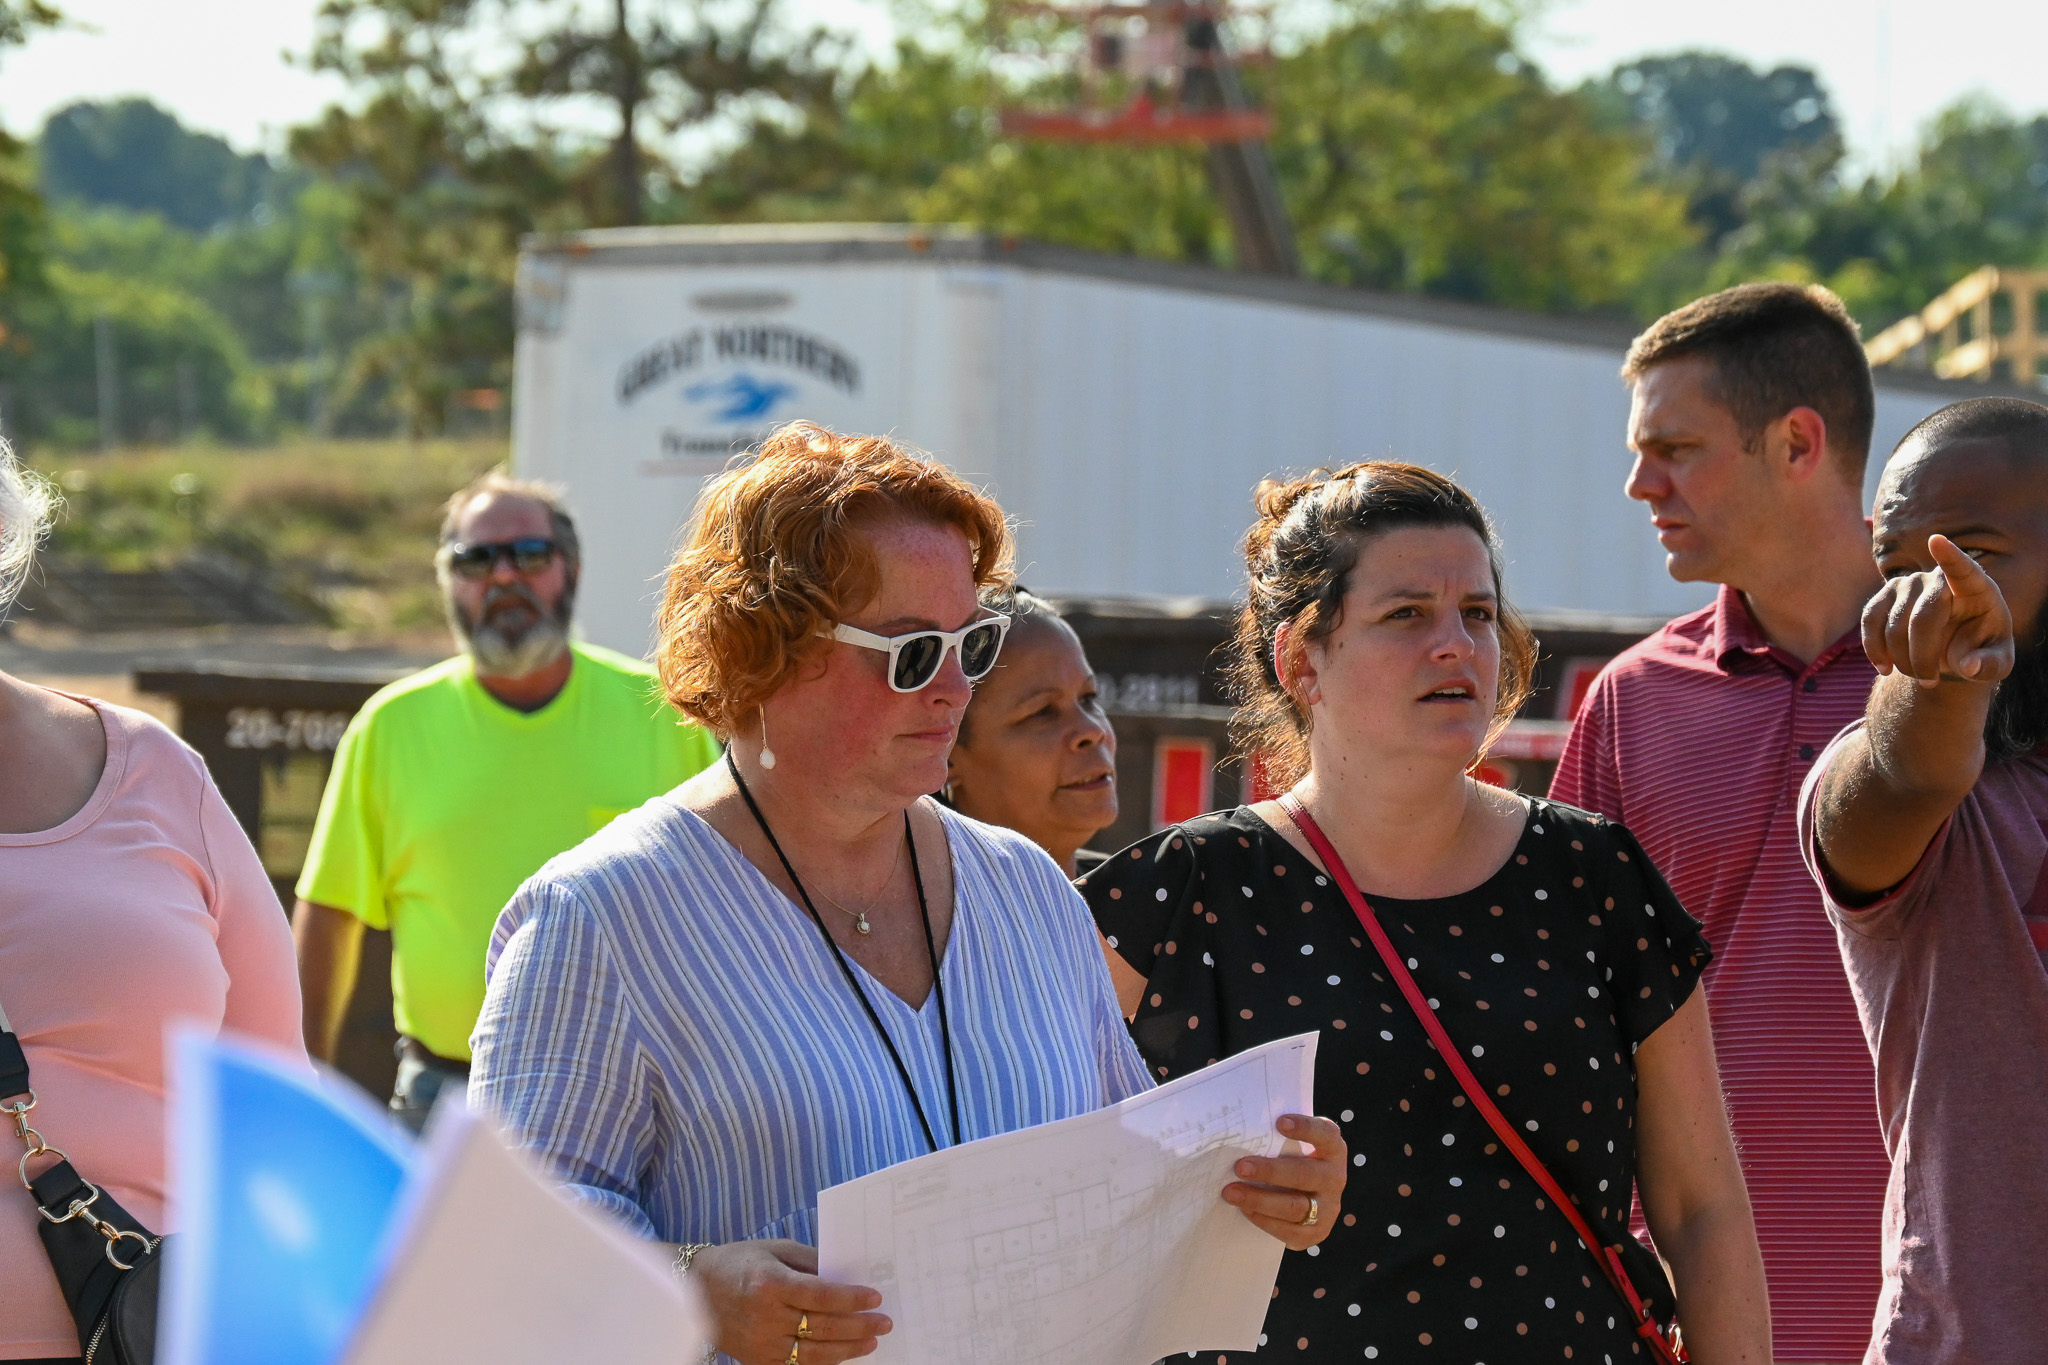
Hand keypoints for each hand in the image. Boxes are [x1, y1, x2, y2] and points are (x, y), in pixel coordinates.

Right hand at [691, 1240, 890, 1364]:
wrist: (694, 1289)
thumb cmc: (739, 1262)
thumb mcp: (776, 1249)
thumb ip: (811, 1261)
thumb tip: (846, 1273)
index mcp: (770, 1284)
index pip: (820, 1295)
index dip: (851, 1298)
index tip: (875, 1297)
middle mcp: (765, 1317)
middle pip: (822, 1327)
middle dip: (858, 1326)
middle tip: (884, 1323)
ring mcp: (760, 1344)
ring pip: (813, 1354)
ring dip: (847, 1349)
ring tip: (870, 1342)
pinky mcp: (756, 1361)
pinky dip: (822, 1362)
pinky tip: (840, 1354)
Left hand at [1222, 1113, 1346, 1249]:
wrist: (1304, 1201)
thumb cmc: (1290, 1162)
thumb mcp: (1291, 1147)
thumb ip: (1276, 1138)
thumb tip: (1240, 1131)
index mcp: (1332, 1149)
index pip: (1325, 1134)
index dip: (1305, 1128)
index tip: (1279, 1122)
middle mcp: (1334, 1178)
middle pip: (1304, 1174)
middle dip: (1270, 1171)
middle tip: (1240, 1167)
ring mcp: (1328, 1208)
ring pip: (1294, 1207)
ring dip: (1259, 1199)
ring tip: (1231, 1193)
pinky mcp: (1317, 1232)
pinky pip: (1289, 1231)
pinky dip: (1264, 1220)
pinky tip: (1245, 1210)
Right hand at [1863, 535, 2014, 686]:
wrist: (1952, 650)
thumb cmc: (1980, 651)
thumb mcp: (1996, 663)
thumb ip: (1990, 665)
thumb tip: (1969, 666)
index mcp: (1976, 587)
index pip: (1963, 568)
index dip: (1950, 556)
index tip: (1936, 540)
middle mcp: (1938, 578)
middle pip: (1923, 615)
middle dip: (1922, 655)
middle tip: (1930, 682)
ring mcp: (1907, 584)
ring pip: (1893, 623)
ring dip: (1901, 658)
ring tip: (1917, 677)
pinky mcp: (1884, 597)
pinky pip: (1870, 621)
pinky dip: (1874, 649)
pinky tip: (1885, 668)